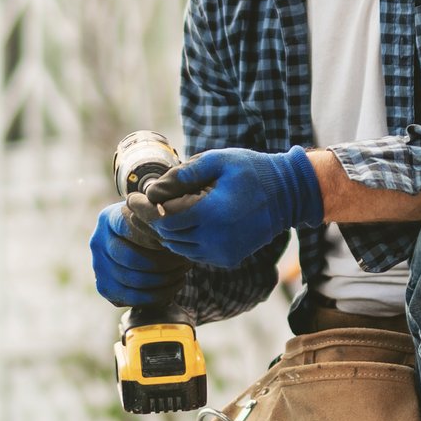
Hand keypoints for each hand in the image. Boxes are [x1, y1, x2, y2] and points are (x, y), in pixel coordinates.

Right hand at [89, 202, 179, 306]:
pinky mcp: (104, 287)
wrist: (136, 243)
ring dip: (164, 280)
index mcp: (108, 219)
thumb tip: (170, 231)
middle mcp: (98, 242)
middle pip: (131, 258)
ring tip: (182, 272)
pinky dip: (158, 295)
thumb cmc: (151, 227)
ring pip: (134, 280)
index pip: (128, 228)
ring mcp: (98, 267)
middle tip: (184, 261)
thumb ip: (159, 220)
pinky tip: (174, 286)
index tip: (174, 241)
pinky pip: (133, 298)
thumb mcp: (153, 216)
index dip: (153, 237)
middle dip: (163, 263)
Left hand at [147, 146, 323, 269]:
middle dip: (152, 220)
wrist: (289, 195)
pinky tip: (183, 222)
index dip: (144, 210)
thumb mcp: (217, 161)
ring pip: (179, 247)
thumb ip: (183, 174)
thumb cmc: (252, 171)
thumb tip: (152, 190)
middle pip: (168, 236)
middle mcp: (216, 239)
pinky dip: (185, 239)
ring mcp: (223, 253)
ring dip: (168, 231)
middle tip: (140, 204)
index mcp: (212, 213)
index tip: (131, 198)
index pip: (164, 219)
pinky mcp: (228, 259)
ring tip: (159, 211)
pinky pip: (195, 253)